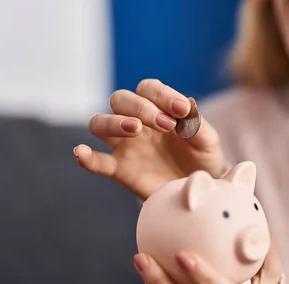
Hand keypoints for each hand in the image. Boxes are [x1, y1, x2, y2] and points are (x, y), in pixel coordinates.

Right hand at [74, 79, 225, 199]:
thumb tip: (188, 103)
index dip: (163, 95)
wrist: (199, 190)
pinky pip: (96, 161)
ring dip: (114, 122)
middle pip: (120, 100)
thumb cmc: (202, 159)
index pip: (149, 89)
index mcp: (158, 108)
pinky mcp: (119, 169)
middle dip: (141, 107)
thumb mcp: (208, 141)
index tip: (182, 110)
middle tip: (165, 125)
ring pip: (100, 123)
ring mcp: (125, 146)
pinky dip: (86, 157)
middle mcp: (137, 122)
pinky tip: (81, 153)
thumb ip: (197, 124)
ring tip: (135, 129)